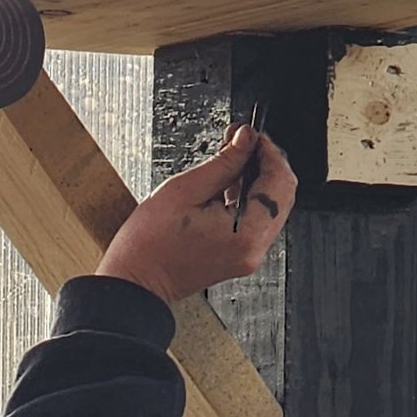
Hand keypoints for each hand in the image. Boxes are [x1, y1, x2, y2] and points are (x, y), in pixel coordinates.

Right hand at [95, 124, 295, 304]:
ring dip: (258, 180)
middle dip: (266, 163)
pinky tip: (227, 187)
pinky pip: (258, 220)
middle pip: (282, 195)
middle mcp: (253, 249)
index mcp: (244, 233)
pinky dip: (249, 198)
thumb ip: (224, 161)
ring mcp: (248, 255)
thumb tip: (246, 139)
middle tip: (240, 143)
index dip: (269, 151)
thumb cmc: (148, 245)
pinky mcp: (240, 257)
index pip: (279, 182)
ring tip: (229, 163)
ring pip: (273, 206)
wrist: (134, 281)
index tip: (253, 136)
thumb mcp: (185, 189)